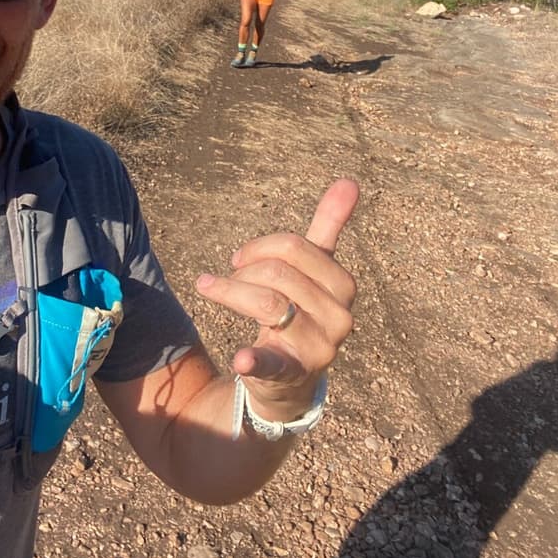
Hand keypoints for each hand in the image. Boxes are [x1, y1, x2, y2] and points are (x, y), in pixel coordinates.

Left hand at [196, 179, 357, 419]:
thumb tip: (350, 180)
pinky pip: (273, 362)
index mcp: (343, 284)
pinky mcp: (292, 374)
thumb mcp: (315, 269)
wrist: (293, 377)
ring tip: (207, 287)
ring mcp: (319, 347)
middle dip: (243, 269)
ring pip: (267, 304)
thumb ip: (329, 226)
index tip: (239, 258)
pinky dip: (254, 360)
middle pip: (278, 273)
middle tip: (228, 275)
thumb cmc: (302, 310)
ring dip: (228, 291)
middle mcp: (340, 316)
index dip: (260, 246)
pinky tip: (241, 358)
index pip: (295, 247)